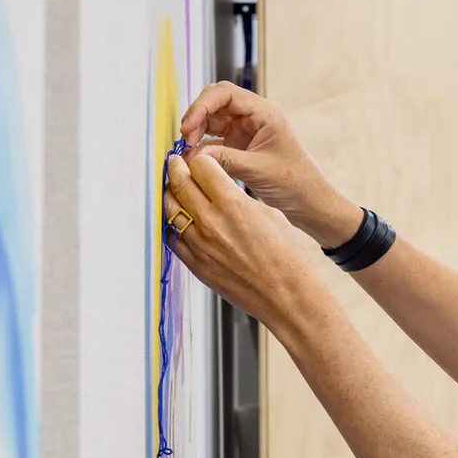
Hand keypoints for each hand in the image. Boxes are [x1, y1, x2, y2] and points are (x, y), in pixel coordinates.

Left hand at [163, 145, 326, 333]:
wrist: (286, 297)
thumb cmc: (287, 258)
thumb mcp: (269, 214)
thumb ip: (239, 199)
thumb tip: (222, 191)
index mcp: (233, 204)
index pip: (202, 166)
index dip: (200, 160)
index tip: (198, 160)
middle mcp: (211, 222)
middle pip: (180, 183)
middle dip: (176, 169)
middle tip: (175, 163)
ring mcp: (199, 245)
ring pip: (170, 209)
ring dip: (170, 195)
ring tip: (174, 189)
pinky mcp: (196, 265)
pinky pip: (173, 238)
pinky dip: (173, 224)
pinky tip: (178, 219)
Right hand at [178, 82, 360, 246]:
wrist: (309, 202)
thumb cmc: (294, 183)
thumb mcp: (257, 170)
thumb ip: (224, 159)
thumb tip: (191, 155)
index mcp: (265, 112)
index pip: (226, 93)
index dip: (201, 106)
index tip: (187, 128)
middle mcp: (254, 116)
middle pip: (216, 101)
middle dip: (197, 116)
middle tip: (185, 139)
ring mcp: (246, 129)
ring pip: (213, 119)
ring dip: (197, 131)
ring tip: (188, 151)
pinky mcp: (240, 145)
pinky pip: (215, 138)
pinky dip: (202, 146)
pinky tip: (194, 159)